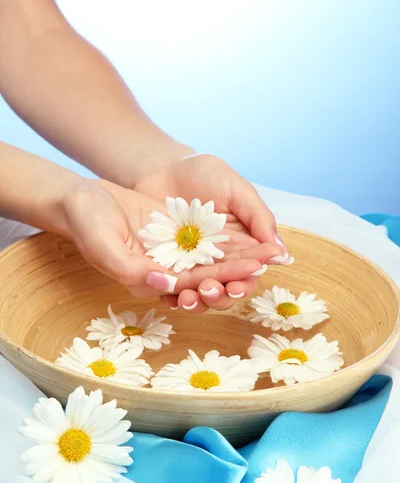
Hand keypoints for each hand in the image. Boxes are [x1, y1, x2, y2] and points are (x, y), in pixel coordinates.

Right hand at [61, 180, 274, 300]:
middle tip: (270, 260)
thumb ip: (132, 269)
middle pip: (208, 275)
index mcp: (147, 281)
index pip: (192, 284)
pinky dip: (226, 239)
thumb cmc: (86, 221)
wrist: (82, 198)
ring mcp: (169, 254)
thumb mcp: (104, 245)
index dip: (223, 278)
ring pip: (210, 259)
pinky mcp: (174, 236)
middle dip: (239, 270)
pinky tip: (249, 234)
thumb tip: (166, 284)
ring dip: (238, 256)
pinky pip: (204, 240)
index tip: (252, 270)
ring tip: (268, 250)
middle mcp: (162, 272)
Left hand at [133, 154, 289, 311]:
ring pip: (200, 293)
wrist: (162, 167)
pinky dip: (170, 296)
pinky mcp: (168, 265)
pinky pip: (171, 287)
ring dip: (197, 302)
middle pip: (226, 288)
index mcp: (242, 244)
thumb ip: (258, 218)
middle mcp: (220, 259)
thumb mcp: (236, 190)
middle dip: (220, 296)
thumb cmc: (205, 174)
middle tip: (209, 290)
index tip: (238, 285)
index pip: (249, 271)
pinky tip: (168, 299)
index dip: (246, 282)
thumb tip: (281, 251)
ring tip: (188, 299)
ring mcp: (193, 264)